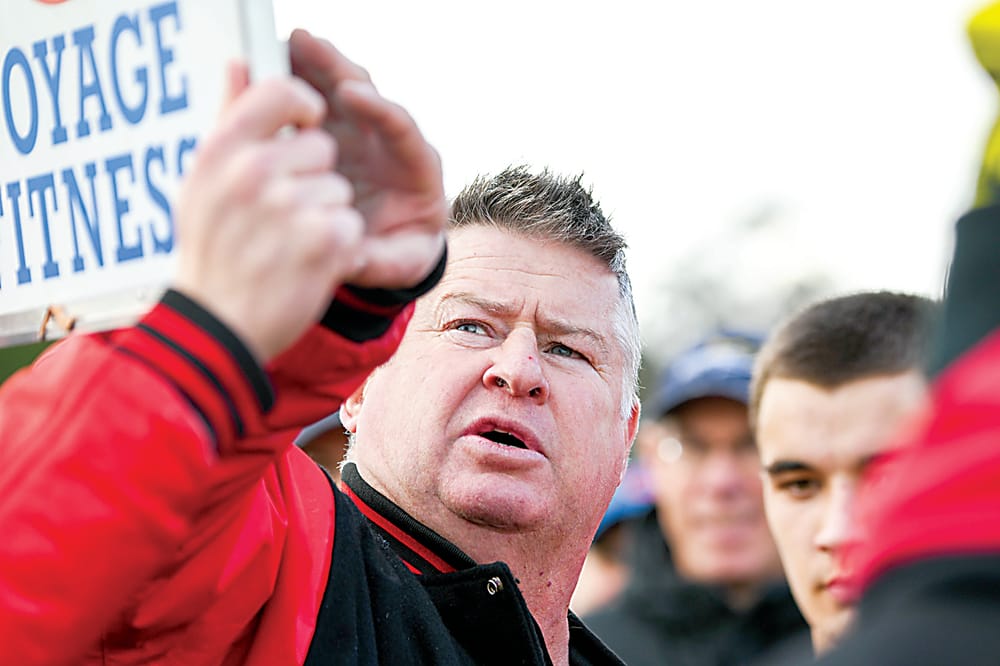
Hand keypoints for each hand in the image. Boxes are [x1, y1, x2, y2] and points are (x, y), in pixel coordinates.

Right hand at [172, 63, 364, 361]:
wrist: (217, 330)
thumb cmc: (211, 253)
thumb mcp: (203, 184)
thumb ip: (229, 120)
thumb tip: (240, 63)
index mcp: (221, 151)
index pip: (280, 93)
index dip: (303, 106)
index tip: (306, 125)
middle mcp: (253, 172)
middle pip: (320, 147)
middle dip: (312, 179)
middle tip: (279, 220)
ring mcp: (290, 206)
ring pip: (339, 191)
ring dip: (324, 219)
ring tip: (286, 250)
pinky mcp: (326, 240)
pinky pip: (351, 225)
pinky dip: (338, 251)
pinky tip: (306, 269)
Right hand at [289, 30, 446, 289]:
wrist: (389, 245)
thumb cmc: (399, 252)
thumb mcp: (397, 263)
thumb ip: (382, 261)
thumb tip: (356, 257)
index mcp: (417, 168)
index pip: (401, 127)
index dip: (377, 108)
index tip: (350, 93)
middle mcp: (387, 142)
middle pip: (366, 93)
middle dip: (337, 67)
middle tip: (307, 43)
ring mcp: (359, 133)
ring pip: (336, 89)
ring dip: (311, 66)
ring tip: (284, 44)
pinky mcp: (333, 134)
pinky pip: (315, 102)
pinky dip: (294, 87)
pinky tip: (267, 72)